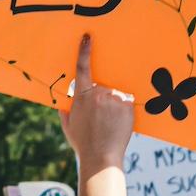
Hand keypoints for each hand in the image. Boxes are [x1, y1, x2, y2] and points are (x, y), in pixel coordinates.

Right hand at [60, 34, 134, 173]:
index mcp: (82, 96)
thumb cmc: (83, 143)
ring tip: (109, 124)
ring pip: (114, 94)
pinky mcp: (128, 105)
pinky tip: (118, 123)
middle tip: (100, 118)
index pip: (82, 68)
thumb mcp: (68, 125)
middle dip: (101, 98)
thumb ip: (67, 110)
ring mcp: (115, 98)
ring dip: (112, 104)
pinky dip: (122, 109)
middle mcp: (99, 93)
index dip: (84, 51)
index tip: (87, 37)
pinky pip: (125, 101)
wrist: (101, 157)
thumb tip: (67, 102)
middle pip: (102, 87)